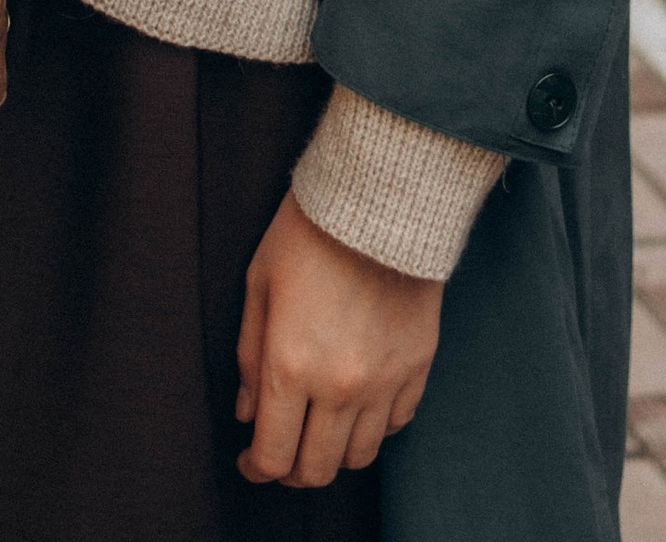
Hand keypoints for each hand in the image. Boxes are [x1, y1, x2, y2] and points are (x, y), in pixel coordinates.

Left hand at [235, 189, 441, 485]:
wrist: (380, 195)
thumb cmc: (309, 230)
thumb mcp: (259, 284)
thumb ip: (249, 356)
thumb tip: (247, 413)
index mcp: (290, 365)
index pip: (274, 455)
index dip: (256, 468)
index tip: (250, 460)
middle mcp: (339, 385)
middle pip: (316, 469)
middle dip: (292, 469)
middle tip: (282, 449)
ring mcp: (384, 379)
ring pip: (359, 457)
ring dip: (334, 452)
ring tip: (321, 428)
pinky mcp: (418, 365)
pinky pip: (396, 424)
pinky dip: (374, 426)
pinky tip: (358, 404)